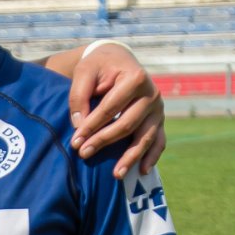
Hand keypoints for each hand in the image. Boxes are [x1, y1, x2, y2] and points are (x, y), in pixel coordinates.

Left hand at [68, 44, 166, 179]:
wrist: (118, 60)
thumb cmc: (99, 66)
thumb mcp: (85, 71)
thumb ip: (79, 95)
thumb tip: (79, 126)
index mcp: (135, 78)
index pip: (111, 108)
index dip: (92, 126)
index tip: (75, 141)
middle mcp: (151, 94)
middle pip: (127, 124)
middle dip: (104, 141)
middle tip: (84, 154)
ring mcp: (158, 109)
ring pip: (145, 137)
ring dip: (130, 157)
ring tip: (116, 175)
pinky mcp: (159, 120)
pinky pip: (159, 141)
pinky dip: (152, 157)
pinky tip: (141, 171)